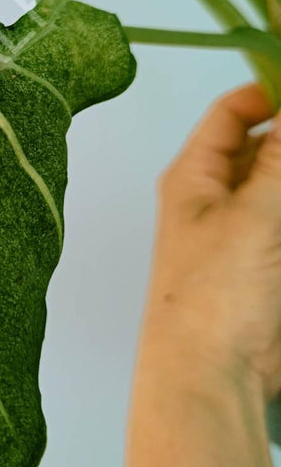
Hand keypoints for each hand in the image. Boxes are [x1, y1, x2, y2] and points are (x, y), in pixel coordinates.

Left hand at [144, 84, 280, 401]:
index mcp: (194, 175)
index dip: (270, 91)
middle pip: (265, 148)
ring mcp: (247, 230)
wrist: (212, 374)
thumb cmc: (213, 292)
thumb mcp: (253, 215)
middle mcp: (218, 196)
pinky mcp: (268, 260)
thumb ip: (280, 160)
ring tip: (280, 220)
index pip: (232, 113)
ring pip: (279, 185)